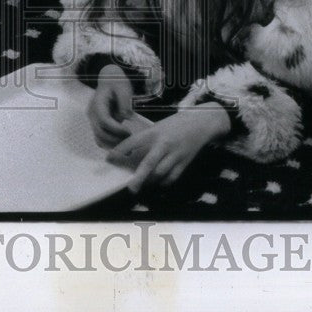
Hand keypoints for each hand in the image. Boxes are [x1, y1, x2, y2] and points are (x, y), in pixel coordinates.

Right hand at [87, 64, 134, 147]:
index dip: (116, 129)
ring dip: (112, 144)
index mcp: (97, 103)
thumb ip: (124, 101)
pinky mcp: (97, 124)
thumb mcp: (123, 87)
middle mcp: (92, 113)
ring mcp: (93, 120)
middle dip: (115, 138)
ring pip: (99, 138)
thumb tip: (127, 117)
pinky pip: (101, 138)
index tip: (128, 131)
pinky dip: (110, 144)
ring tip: (127, 143)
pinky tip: (122, 142)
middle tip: (130, 138)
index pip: (104, 121)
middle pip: (100, 132)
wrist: (109, 80)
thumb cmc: (116, 82)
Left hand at [108, 108, 230, 191]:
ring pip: (160, 173)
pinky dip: (164, 182)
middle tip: (130, 188)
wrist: (201, 123)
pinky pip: (172, 177)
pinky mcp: (184, 162)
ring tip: (142, 185)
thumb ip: (147, 138)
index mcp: (155, 132)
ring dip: (150, 181)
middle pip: (149, 163)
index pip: (134, 142)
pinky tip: (158, 182)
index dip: (121, 150)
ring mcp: (175, 154)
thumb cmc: (176, 124)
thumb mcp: (159, 126)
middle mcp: (164, 144)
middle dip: (139, 177)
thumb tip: (130, 153)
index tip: (109, 158)